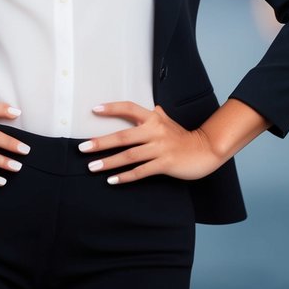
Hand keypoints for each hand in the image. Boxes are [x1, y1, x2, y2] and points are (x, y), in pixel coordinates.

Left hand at [78, 101, 224, 184]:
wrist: (206, 150)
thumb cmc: (183, 137)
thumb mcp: (169, 122)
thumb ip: (157, 116)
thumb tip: (152, 108)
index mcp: (154, 118)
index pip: (129, 108)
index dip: (112, 108)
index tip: (94, 110)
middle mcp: (155, 131)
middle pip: (123, 136)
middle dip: (100, 143)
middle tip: (82, 148)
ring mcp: (160, 148)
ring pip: (129, 156)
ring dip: (108, 162)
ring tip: (92, 167)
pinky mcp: (165, 164)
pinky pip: (141, 171)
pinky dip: (125, 177)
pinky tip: (112, 180)